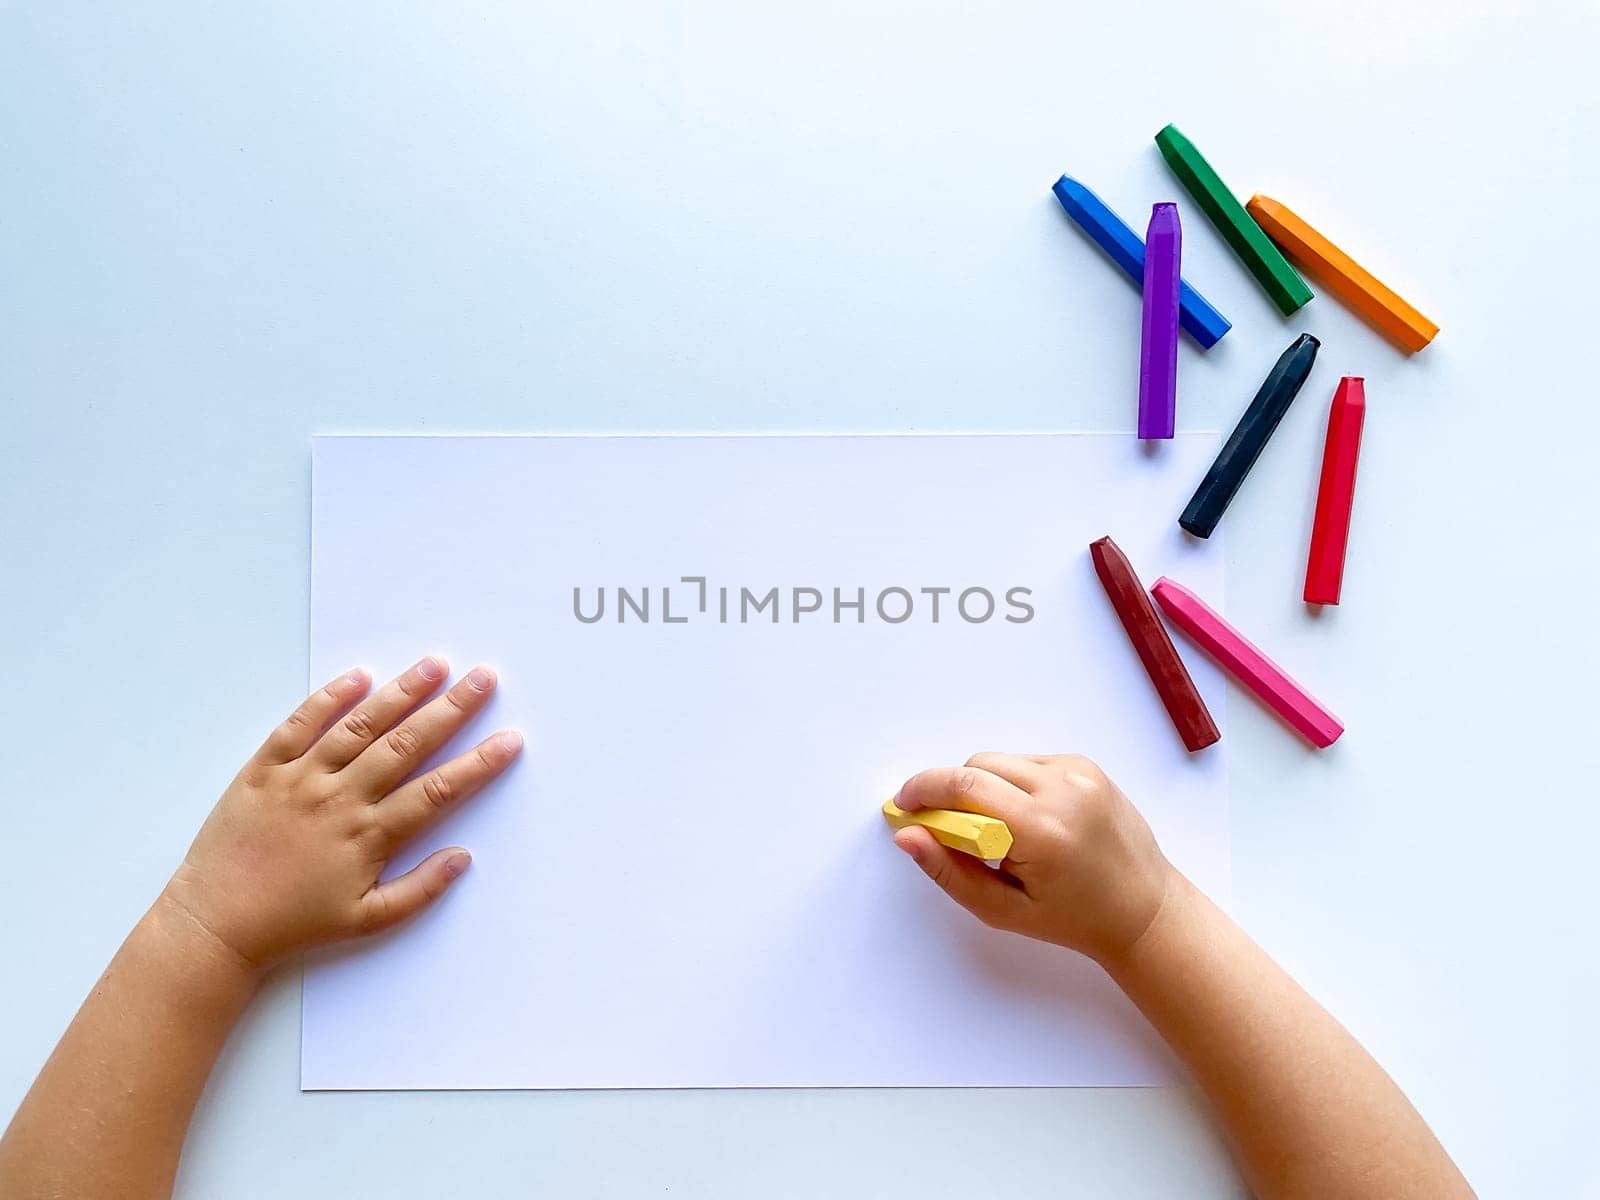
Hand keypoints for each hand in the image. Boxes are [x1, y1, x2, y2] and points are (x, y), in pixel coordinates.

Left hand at [159, 657, 522, 969]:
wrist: (215, 924)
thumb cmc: (293, 925)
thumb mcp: (365, 921)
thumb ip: (419, 890)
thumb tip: (463, 857)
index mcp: (368, 836)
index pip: (437, 791)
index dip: (478, 763)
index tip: (510, 739)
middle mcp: (339, 799)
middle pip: (406, 744)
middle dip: (451, 709)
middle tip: (483, 679)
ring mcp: (300, 779)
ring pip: (359, 725)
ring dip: (400, 692)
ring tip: (434, 665)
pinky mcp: (263, 769)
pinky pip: (299, 725)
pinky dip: (329, 698)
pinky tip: (359, 676)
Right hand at [891, 754, 1173, 965]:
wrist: (1143, 908)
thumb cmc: (1074, 918)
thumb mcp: (1002, 910)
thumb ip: (949, 871)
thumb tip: (909, 836)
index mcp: (1042, 830)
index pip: (964, 788)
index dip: (924, 791)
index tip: (905, 805)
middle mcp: (1064, 790)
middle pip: (977, 767)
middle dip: (948, 791)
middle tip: (944, 828)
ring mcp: (1079, 773)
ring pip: (1000, 761)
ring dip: (982, 788)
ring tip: (996, 832)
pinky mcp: (1086, 766)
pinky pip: (1027, 763)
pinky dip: (1012, 785)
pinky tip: (1025, 820)